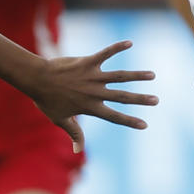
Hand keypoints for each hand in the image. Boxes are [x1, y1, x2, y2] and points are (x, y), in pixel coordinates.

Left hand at [23, 40, 157, 152]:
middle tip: (156, 100)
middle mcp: (94, 92)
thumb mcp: (60, 119)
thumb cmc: (46, 100)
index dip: (130, 121)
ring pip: (119, 76)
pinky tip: (130, 43)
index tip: (145, 125)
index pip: (114, 117)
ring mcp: (92, 76)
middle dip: (141, 99)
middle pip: (122, 97)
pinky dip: (117, 47)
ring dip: (137, 75)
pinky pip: (105, 53)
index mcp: (90, 107)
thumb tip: (78, 151)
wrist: (36, 78)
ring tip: (152, 75)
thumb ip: (74, 133)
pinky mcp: (87, 62)